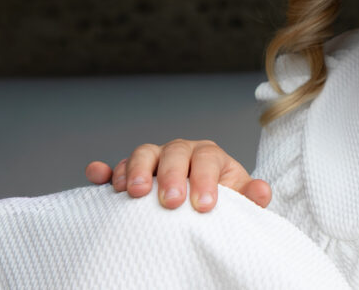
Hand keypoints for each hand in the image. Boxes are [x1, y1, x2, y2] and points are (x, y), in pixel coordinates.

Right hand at [85, 139, 271, 211]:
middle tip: (171, 202)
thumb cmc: (220, 201)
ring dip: (136, 169)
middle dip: (171, 175)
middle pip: (174, 152)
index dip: (205, 179)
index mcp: (209, 155)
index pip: (207, 158)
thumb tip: (263, 191)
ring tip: (134, 192)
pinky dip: (104, 171)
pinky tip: (96, 175)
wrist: (201, 207)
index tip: (204, 206)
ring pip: (143, 153)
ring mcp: (153, 161)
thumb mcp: (238, 199)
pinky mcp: (130, 175)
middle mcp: (180, 152)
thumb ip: (250, 196)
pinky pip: (114, 168)